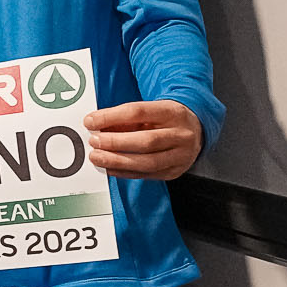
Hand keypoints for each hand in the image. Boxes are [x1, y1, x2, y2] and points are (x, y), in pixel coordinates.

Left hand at [85, 99, 203, 180]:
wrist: (196, 130)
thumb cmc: (166, 119)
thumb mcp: (150, 111)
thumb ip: (125, 118)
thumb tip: (95, 125)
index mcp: (173, 112)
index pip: (138, 112)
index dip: (111, 117)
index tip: (90, 121)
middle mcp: (181, 134)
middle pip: (146, 140)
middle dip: (115, 142)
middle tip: (94, 142)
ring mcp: (181, 155)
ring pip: (147, 162)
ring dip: (117, 161)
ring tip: (97, 157)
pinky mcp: (175, 171)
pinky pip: (147, 174)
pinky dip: (124, 172)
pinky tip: (109, 168)